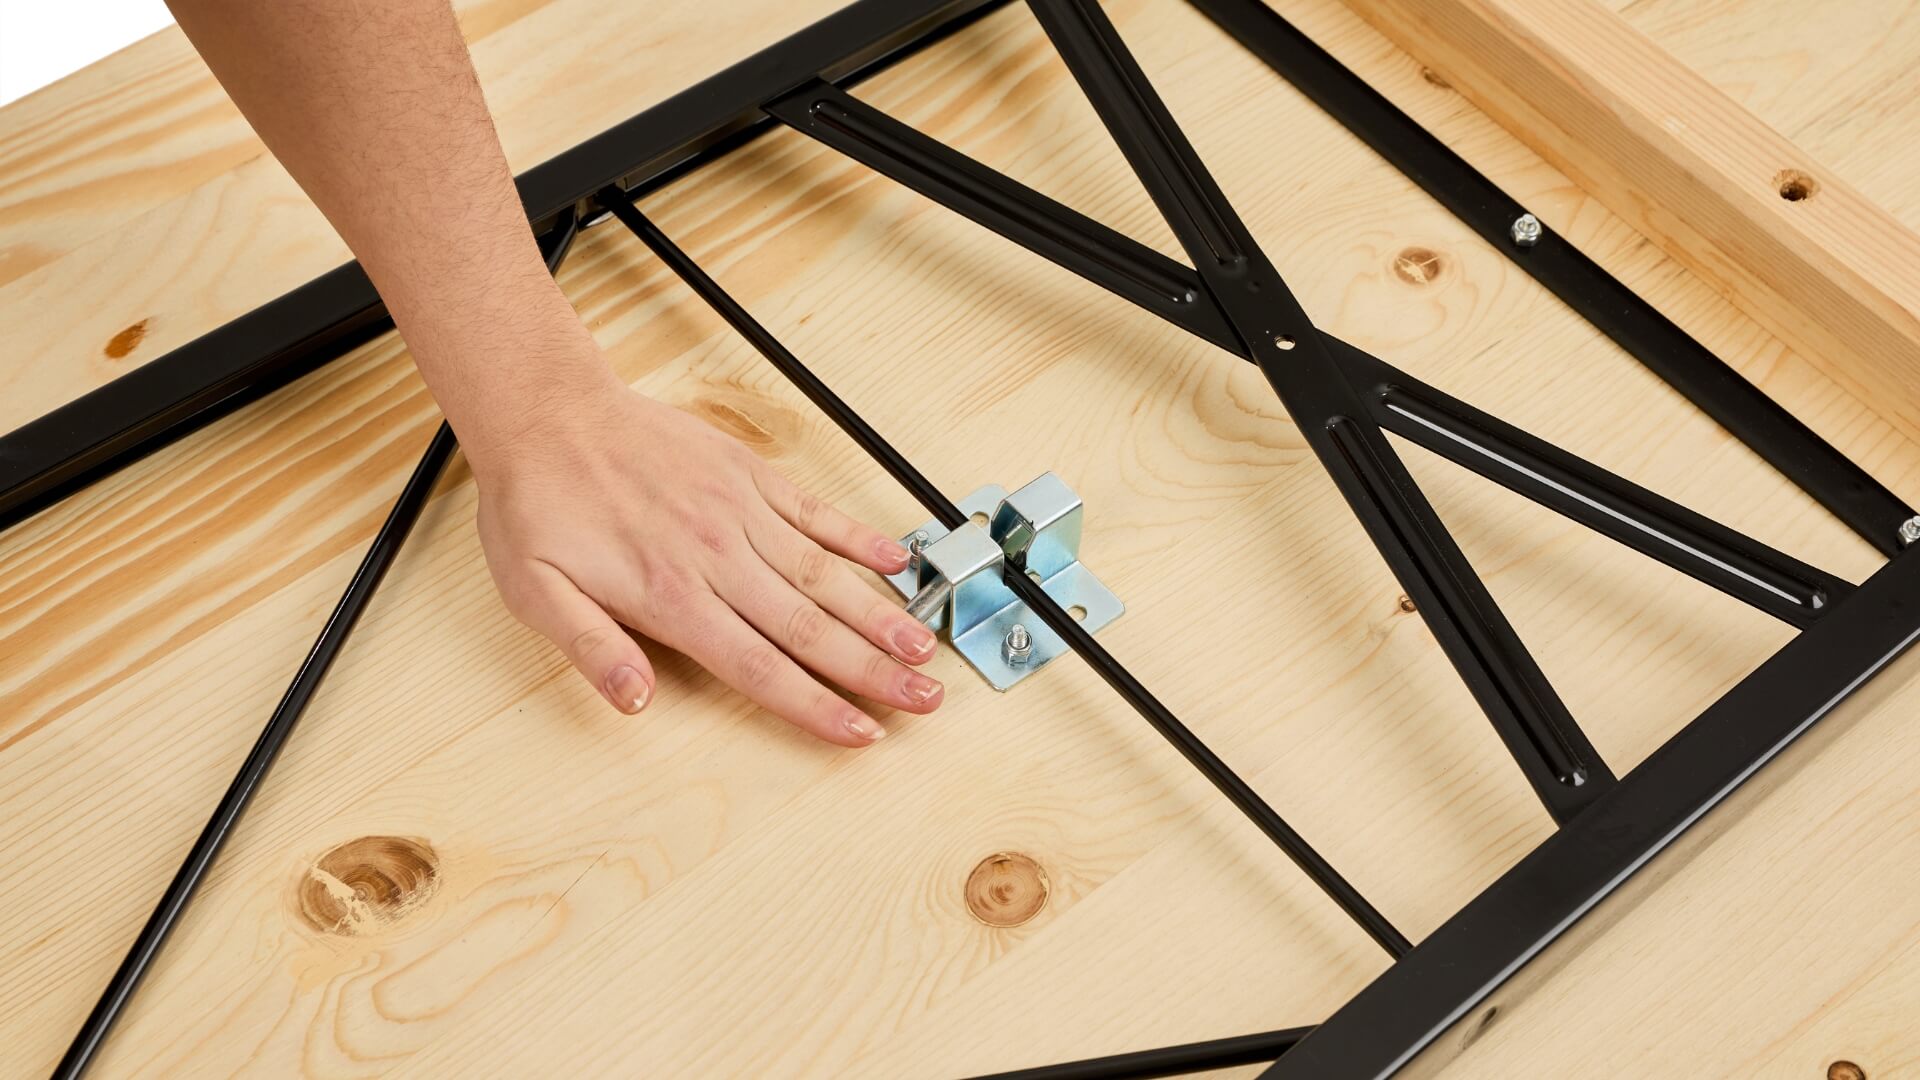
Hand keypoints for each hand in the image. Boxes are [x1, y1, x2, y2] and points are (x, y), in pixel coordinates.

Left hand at [467, 375, 944, 745]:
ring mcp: (740, 512)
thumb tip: (636, 700)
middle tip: (925, 702)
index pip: (759, 666)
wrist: (549, 411)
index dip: (816, 705)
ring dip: (880, 615)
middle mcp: (718, 558)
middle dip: (873, 671)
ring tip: (924, 647)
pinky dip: (859, 537)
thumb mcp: (535, 591)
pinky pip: (815, 511)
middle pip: (810, 628)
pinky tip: (896, 562)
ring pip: (824, 575)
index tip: (862, 732)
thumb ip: (591, 647)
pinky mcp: (749, 475)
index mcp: (671, 596)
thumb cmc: (538, 506)